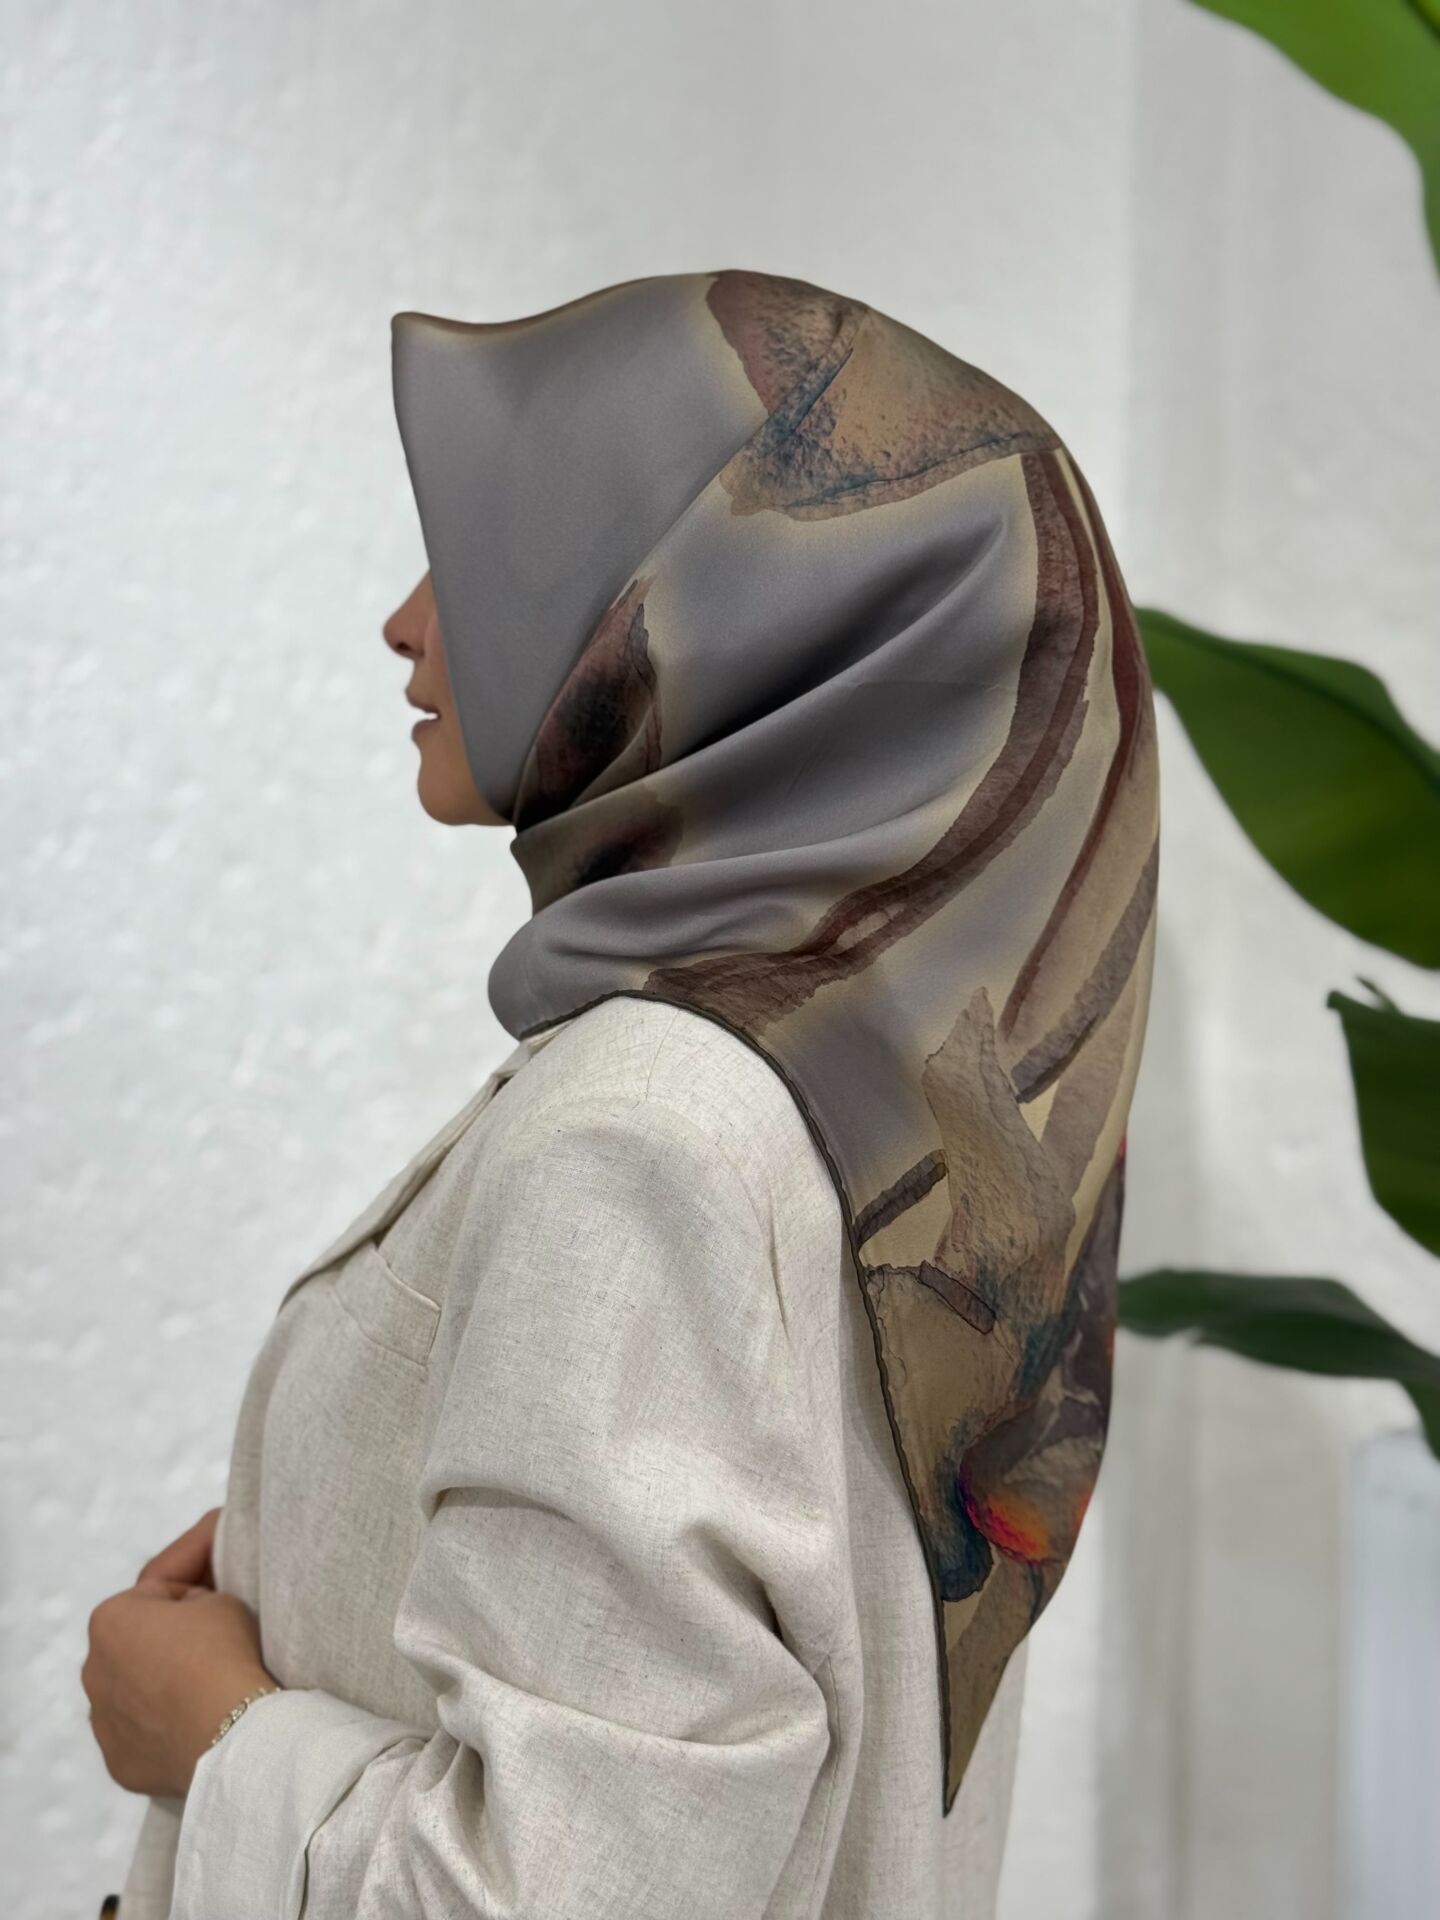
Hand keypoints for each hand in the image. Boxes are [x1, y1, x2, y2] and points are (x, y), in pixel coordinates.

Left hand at [84, 1506, 278, 1797]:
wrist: (231, 1736)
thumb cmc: (223, 1656)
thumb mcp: (220, 1600)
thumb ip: (196, 1597)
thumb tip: (188, 1612)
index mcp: (111, 1618)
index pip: (163, 1585)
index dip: (199, 1568)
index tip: (224, 1555)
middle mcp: (93, 1669)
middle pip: (142, 1639)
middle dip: (173, 1631)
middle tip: (219, 1627)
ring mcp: (103, 1721)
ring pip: (137, 1688)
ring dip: (163, 1678)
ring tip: (208, 1676)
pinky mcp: (119, 1762)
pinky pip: (143, 1731)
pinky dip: (164, 1722)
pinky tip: (196, 1717)